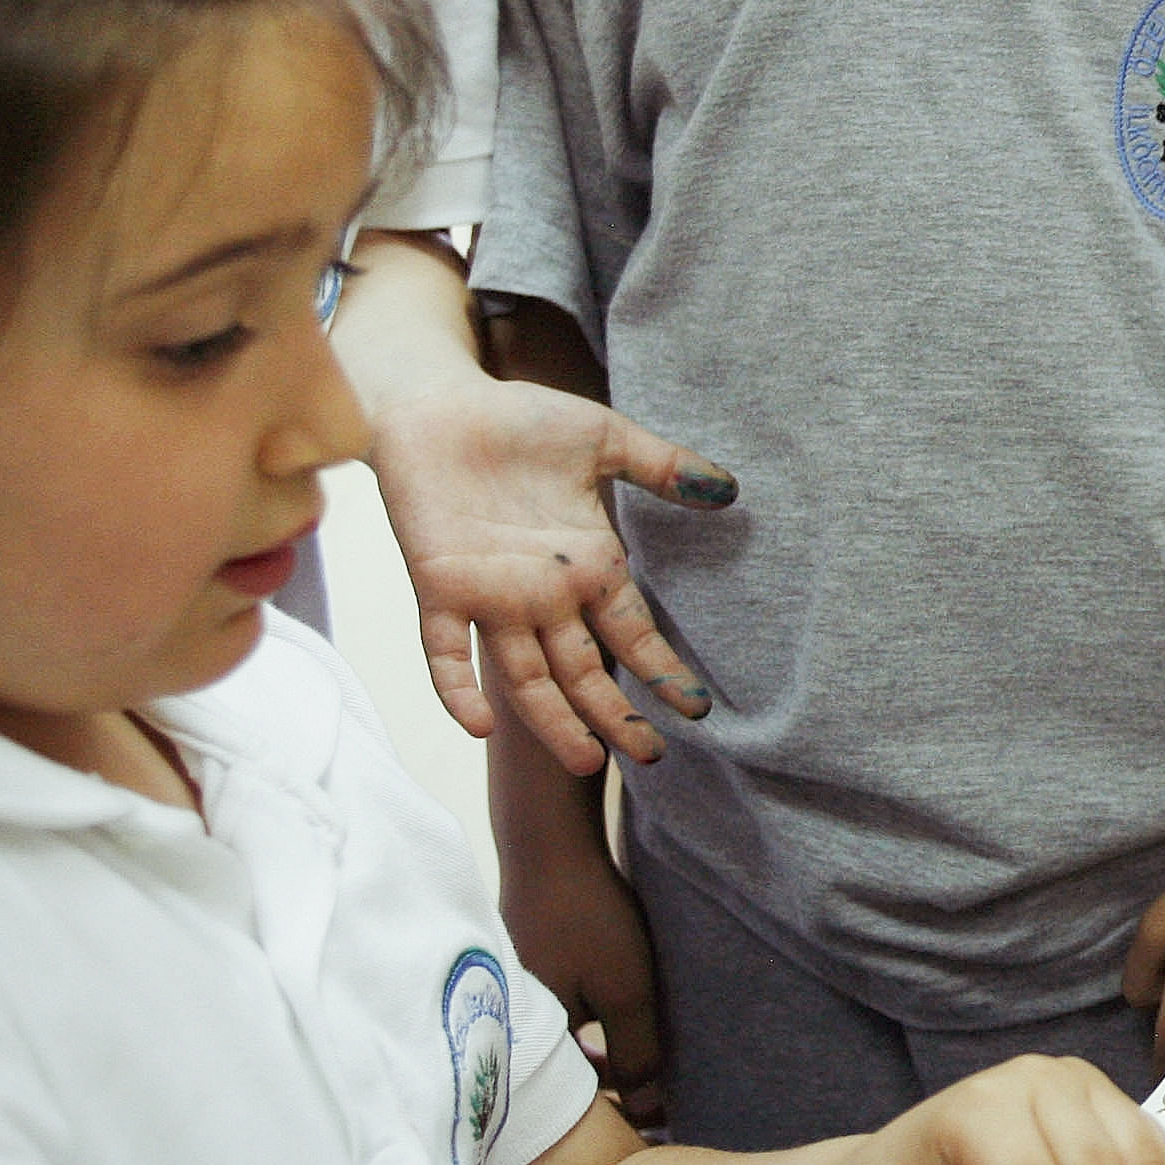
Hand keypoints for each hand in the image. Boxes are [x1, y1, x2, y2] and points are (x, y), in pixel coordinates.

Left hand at [368, 374, 736, 774]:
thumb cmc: (517, 419)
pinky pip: (445, 650)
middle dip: (616, 715)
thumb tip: (729, 491)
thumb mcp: (602, 438)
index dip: (661, 669)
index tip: (696, 707)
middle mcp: (543, 595)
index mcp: (587, 566)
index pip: (631, 633)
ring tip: (587, 761)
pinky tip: (479, 725)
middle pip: (584, 672)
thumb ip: (662, 466)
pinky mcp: (439, 587)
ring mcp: (491, 597)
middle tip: (650, 756)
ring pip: (525, 677)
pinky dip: (458, 689)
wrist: (436, 403)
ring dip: (553, 722)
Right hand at [494, 826, 665, 1127]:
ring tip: (636, 1048)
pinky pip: (555, 1012)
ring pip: (560, 1041)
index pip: (575, 1099)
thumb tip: (652, 1117)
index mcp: (532, 1042)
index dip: (619, 1107)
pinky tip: (609, 1005)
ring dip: (596, 1049)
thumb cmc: (587, 918)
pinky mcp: (522, 969)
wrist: (549, 843)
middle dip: (606, 1082)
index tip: (653, 1117)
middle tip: (650, 1084)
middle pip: (564, 1072)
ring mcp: (514, 994)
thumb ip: (637, 1055)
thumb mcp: (626, 993)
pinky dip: (584, 1019)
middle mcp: (514, 1025)